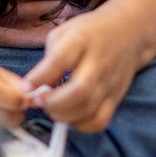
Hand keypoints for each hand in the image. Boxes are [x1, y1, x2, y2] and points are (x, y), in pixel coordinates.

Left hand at [21, 5, 151, 131]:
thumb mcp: (65, 32)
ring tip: (53, 107)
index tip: (26, 87)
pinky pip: (99, 121)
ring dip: (63, 115)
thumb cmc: (90, 32)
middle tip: (41, 100)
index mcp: (81, 40)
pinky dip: (81, 125)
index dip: (40, 77)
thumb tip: (35, 87)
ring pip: (88, 110)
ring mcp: (109, 82)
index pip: (60, 59)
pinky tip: (71, 115)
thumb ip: (49, 58)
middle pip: (79, 91)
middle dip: (53, 103)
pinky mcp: (116, 97)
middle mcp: (98, 62)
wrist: (129, 32)